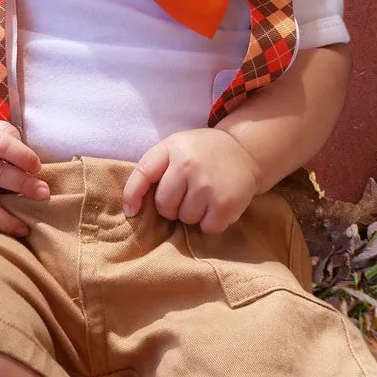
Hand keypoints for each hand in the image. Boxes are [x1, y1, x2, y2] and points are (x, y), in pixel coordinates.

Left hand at [123, 129, 260, 234]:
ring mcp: (209, 185)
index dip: (132, 196)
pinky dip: (211, 223)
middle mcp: (190, 165)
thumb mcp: (175, 148)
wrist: (246, 150)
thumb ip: (151, 170)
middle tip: (188, 193)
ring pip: (186, 219)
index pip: (142, 175)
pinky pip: (207, 228)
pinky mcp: (227, 203)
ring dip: (193, 214)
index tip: (132, 211)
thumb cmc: (202, 153)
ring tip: (205, 197)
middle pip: (165, 206)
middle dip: (172, 206)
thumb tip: (131, 209)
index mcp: (174, 148)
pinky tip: (217, 206)